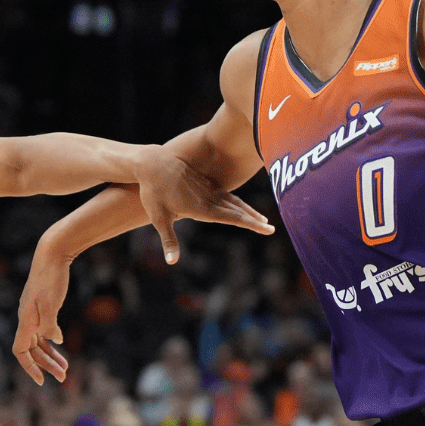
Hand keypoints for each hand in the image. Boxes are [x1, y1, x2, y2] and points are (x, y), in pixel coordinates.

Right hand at [13, 240, 71, 384]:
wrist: (53, 254)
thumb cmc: (51, 277)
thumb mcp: (52, 302)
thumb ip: (50, 324)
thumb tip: (55, 340)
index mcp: (25, 320)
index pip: (20, 351)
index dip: (29, 367)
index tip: (41, 381)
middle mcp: (27, 319)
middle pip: (32, 350)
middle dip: (46, 365)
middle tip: (63, 378)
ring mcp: (33, 314)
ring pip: (38, 342)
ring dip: (50, 356)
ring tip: (65, 368)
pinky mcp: (42, 308)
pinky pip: (43, 332)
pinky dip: (51, 342)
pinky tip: (61, 346)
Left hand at [131, 147, 272, 263]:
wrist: (153, 163)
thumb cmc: (153, 192)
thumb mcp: (159, 218)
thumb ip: (169, 241)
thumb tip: (171, 262)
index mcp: (202, 208)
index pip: (233, 218)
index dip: (251, 224)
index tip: (268, 230)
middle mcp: (209, 197)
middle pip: (238, 210)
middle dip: (255, 220)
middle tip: (271, 229)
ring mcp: (209, 188)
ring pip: (234, 201)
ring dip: (248, 210)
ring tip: (261, 218)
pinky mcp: (205, 182)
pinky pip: (226, 193)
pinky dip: (237, 202)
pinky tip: (240, 206)